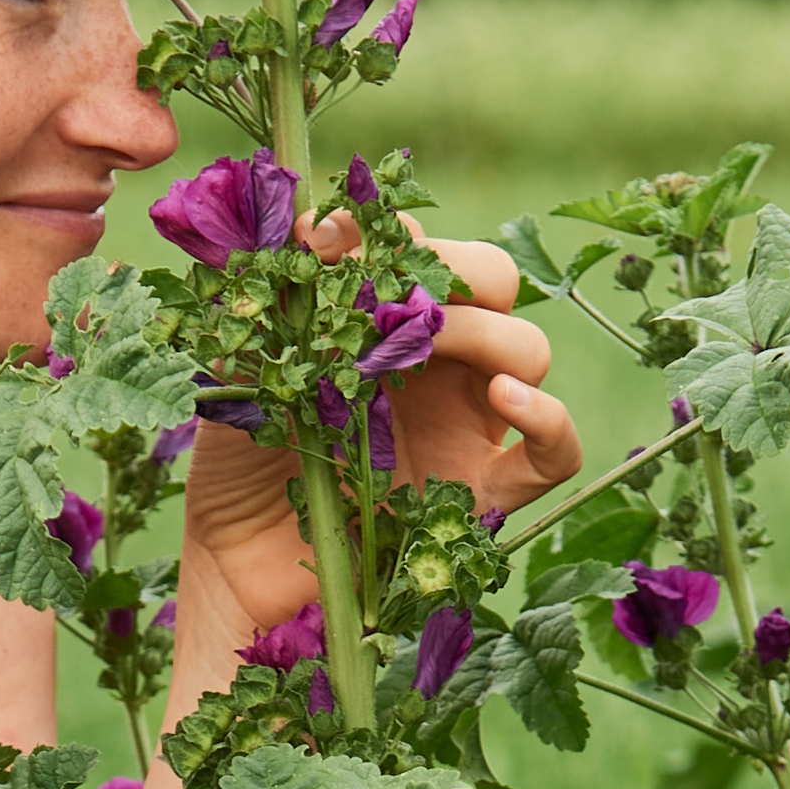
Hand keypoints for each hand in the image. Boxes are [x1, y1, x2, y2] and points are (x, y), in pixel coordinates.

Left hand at [176, 221, 580, 655]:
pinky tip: (504, 398)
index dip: (398, 233)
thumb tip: (314, 220)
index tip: (343, 239)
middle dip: (458, 274)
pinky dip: (547, 416)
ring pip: (528, 351)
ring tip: (430, 348)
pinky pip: (555, 452)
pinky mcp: (483, 494)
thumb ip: (279, 298)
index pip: (426, 250)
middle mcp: (435, 367)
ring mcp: (466, 426)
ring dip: (489, 334)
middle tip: (401, 298)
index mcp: (383, 325)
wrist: (235, 568)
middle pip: (494, 285)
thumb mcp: (245, 369)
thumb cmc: (236, 465)